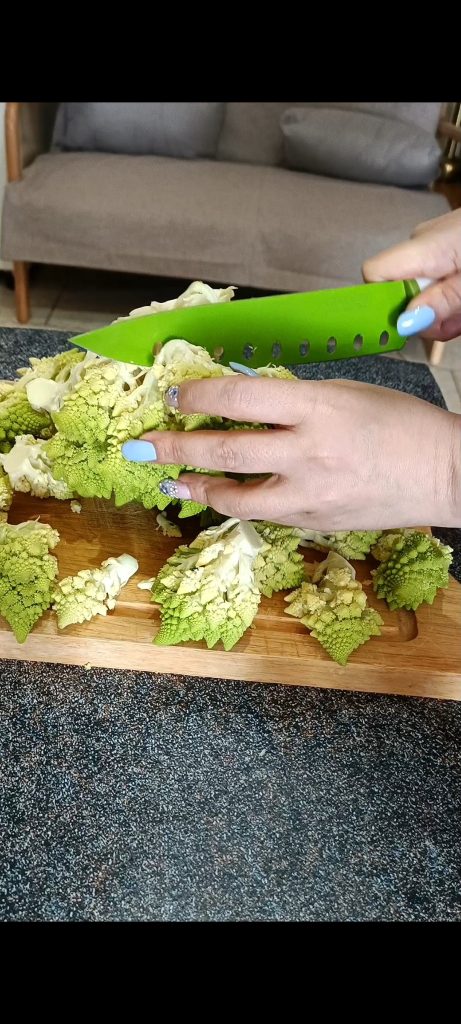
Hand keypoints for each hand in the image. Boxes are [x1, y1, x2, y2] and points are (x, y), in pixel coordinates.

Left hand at [123, 375, 460, 528]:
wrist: (443, 472)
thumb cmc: (399, 424)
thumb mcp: (345, 392)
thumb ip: (292, 397)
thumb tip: (240, 396)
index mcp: (318, 406)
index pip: (239, 397)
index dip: (197, 395)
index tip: (175, 394)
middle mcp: (308, 451)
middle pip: (224, 448)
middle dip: (175, 446)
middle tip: (143, 444)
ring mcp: (309, 494)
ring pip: (234, 494)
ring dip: (195, 485)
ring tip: (170, 480)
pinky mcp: (313, 522)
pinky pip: (263, 513)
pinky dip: (236, 502)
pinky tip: (219, 495)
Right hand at [363, 208, 460, 341]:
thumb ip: (440, 302)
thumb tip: (403, 322)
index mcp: (423, 248)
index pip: (373, 274)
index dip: (380, 303)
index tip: (402, 325)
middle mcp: (422, 243)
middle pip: (399, 290)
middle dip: (424, 316)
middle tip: (452, 323)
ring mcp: (435, 244)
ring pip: (421, 290)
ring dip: (442, 310)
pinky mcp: (447, 247)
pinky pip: (437, 279)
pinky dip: (450, 297)